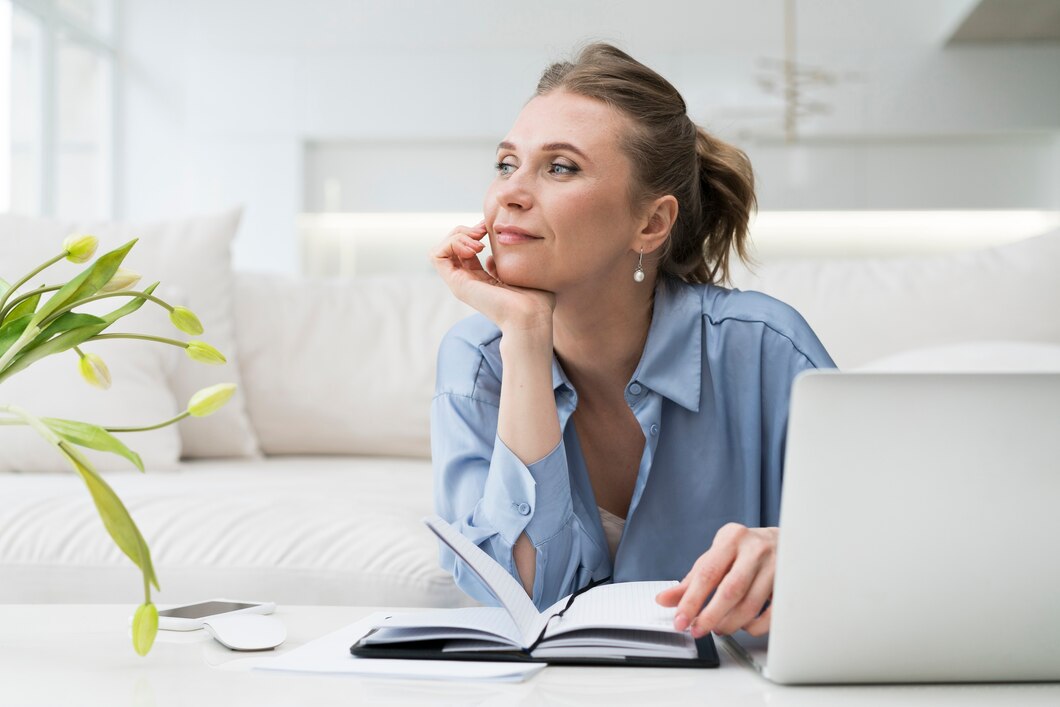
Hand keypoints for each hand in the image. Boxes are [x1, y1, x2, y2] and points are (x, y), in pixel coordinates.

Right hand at [431, 221, 554, 332]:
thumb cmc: (535, 301)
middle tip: (483, 231)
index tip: (489, 229)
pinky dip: (452, 243)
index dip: (473, 233)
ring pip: (440, 249)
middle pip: (450, 247)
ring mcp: (460, 283)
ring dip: (457, 236)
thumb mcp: (519, 275)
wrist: (531, 316)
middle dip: (464, 231)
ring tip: (479, 242)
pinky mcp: (457, 284)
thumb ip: (505, 265)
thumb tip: (491, 258)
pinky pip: (437, 256)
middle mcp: (468, 281)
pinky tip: (474, 247)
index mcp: (481, 279)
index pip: (465, 250)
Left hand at [655, 523, 777, 636]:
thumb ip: (691, 580)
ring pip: (750, 605)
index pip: (707, 573)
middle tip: (697, 630)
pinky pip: (771, 615)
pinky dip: (754, 627)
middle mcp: (755, 549)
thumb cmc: (744, 551)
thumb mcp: (716, 557)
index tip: (680, 620)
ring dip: (730, 623)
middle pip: (730, 590)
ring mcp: (776, 566)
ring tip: (719, 628)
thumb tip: (664, 600)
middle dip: (710, 616)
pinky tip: (744, 626)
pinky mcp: (790, 584)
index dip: (692, 600)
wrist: (784, 541)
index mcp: (732, 539)